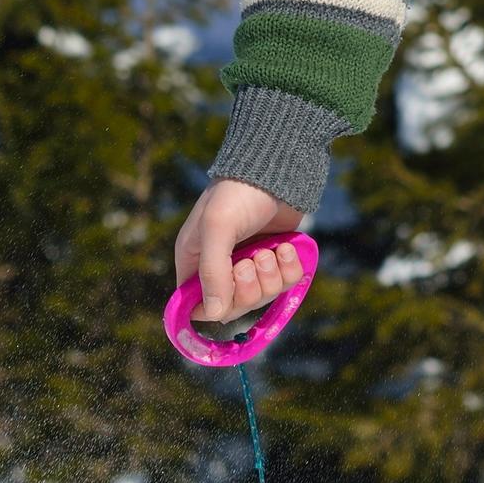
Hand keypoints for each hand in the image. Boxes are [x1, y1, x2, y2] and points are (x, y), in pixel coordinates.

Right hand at [174, 179, 305, 325]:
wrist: (278, 168)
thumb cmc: (238, 194)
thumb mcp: (218, 228)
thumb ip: (212, 271)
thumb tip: (213, 314)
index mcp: (194, 261)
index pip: (197, 306)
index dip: (215, 306)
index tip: (230, 289)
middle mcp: (220, 266)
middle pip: (234, 306)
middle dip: (249, 288)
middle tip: (255, 259)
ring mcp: (251, 263)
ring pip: (262, 296)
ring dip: (271, 277)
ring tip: (272, 250)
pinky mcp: (276, 258)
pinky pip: (285, 282)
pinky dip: (289, 269)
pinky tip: (287, 247)